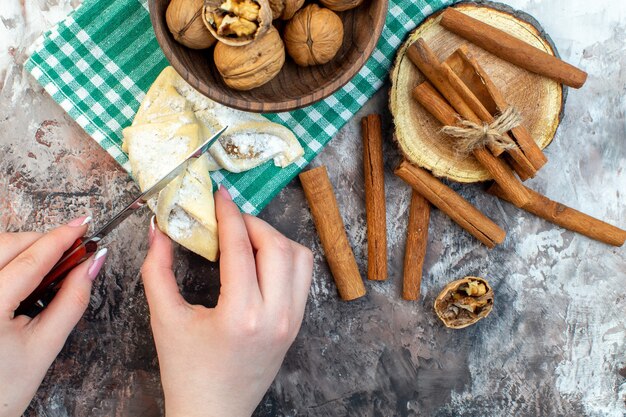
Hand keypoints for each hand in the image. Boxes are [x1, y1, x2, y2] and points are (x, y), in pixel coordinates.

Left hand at [0, 216, 106, 416]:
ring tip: (48, 265)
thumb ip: (73, 300)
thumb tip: (93, 265)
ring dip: (23, 247)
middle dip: (43, 240)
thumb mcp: (46, 346)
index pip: (32, 258)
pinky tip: (21, 273)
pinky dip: (7, 258)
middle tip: (72, 249)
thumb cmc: (1, 390)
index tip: (84, 223)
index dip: (62, 237)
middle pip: (8, 244)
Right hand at [141, 186, 312, 416]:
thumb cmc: (187, 372)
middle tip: (228, 220)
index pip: (241, 248)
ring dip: (273, 238)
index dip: (228, 214)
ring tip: (246, 239)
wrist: (213, 414)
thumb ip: (157, 269)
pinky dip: (285, 257)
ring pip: (299, 257)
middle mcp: (275, 316)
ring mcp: (291, 321)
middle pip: (277, 245)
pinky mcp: (296, 325)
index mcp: (241, 316)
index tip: (219, 195)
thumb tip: (158, 229)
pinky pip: (302, 276)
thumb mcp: (165, 319)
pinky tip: (260, 259)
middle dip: (252, 223)